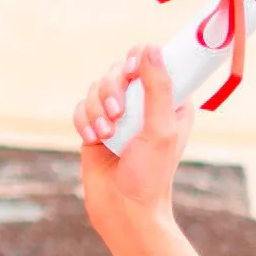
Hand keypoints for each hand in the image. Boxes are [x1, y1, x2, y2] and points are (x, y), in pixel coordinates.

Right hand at [73, 43, 196, 245]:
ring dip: (98, 109)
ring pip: (98, 86)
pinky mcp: (98, 124)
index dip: (141, 60)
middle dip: (113, 89)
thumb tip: (150, 47)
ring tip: (106, 135)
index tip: (134, 72)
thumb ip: (157, 88)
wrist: (123, 208)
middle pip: (120, 68)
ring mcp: (121, 114)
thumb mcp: (161, 130)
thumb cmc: (150, 175)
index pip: (156, 61)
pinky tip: (93, 139)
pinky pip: (82, 105)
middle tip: (118, 114)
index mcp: (172, 103)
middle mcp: (147, 105)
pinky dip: (85, 120)